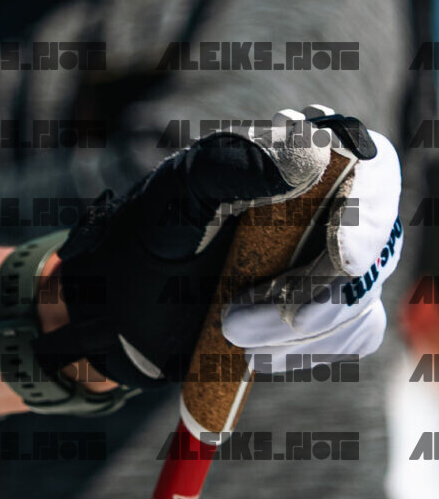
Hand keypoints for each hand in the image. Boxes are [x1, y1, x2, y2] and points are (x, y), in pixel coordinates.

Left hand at [38, 106, 391, 386]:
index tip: (340, 257)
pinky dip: (302, 349)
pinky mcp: (333, 306)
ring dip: (295, 328)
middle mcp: (327, 204)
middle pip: (373, 243)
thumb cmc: (149, 233)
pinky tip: (252, 348)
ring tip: (226, 328)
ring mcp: (334, 257)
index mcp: (292, 156)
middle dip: (317, 292)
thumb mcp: (176, 193)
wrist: (126, 307)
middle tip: (240, 320)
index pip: (367, 165)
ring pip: (360, 296)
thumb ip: (235, 164)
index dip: (366, 209)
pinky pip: (351, 333)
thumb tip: (315, 148)